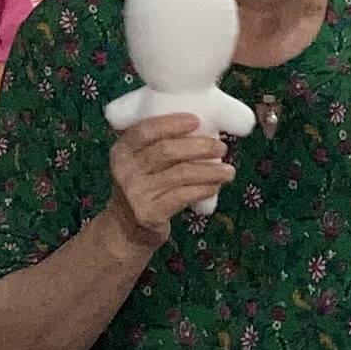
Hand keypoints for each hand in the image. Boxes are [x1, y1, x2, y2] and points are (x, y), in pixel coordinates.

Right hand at [102, 113, 232, 245]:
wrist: (126, 229)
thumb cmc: (142, 188)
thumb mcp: (138, 165)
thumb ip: (157, 147)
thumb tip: (202, 131)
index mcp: (122, 151)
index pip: (145, 130)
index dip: (171, 123)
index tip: (196, 120)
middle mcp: (125, 170)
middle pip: (166, 151)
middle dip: (199, 146)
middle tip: (221, 147)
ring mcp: (136, 193)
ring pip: (180, 174)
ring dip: (210, 170)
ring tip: (228, 171)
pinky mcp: (150, 213)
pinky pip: (183, 195)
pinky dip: (204, 189)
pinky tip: (215, 187)